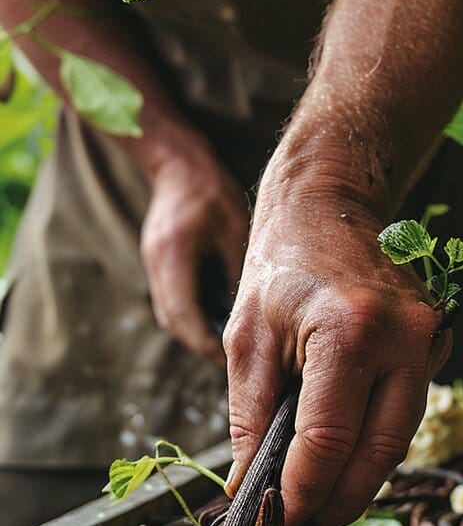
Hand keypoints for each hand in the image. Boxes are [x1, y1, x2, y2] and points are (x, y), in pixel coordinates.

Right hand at [139, 146, 248, 361]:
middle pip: (172, 321)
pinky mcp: (158, 263)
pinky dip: (191, 317)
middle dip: (200, 344)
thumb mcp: (235, 230)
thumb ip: (237, 273)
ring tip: (226, 347)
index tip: (229, 358)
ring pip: (169, 314)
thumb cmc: (211, 191)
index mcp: (173, 254)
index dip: (205, 342)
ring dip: (194, 333)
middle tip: (232, 362)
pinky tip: (216, 322)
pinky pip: (172, 300)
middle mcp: (156, 263)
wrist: (178, 162)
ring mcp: (153, 263)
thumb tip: (246, 317)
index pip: (183, 313)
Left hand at [223, 200, 450, 525]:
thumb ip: (251, 420)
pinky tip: (344, 458)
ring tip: (322, 500)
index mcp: (350, 333)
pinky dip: (375, 445)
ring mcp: (430, 342)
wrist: (331, 205)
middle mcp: (404, 340)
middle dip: (342, 500)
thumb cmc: (280, 266)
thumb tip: (252, 489)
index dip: (303, 493)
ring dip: (362, 478)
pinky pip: (407, 413)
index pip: (329, 442)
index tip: (279, 522)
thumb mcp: (247, 340)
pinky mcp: (436, 346)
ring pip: (401, 440)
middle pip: (381, 454)